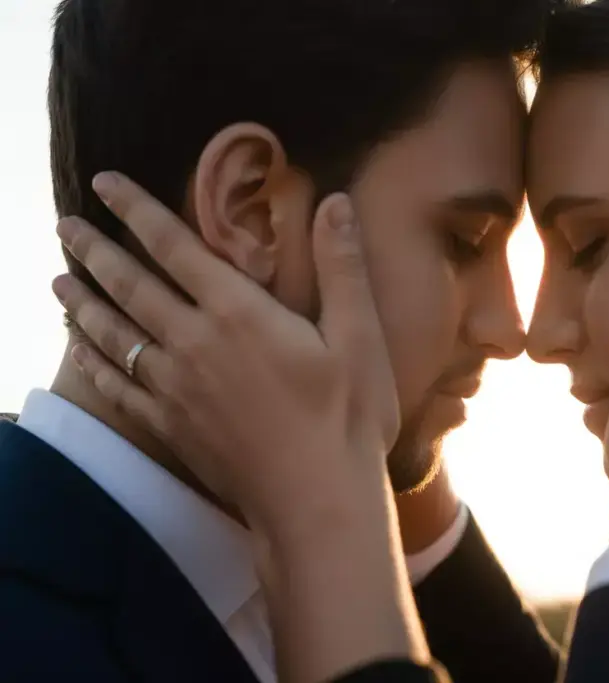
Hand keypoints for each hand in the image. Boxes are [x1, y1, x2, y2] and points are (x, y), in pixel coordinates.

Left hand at [53, 173, 423, 681]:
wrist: (317, 500)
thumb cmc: (347, 417)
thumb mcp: (359, 337)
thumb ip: (342, 267)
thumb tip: (335, 201)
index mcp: (239, 312)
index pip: (174, 246)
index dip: (136, 209)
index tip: (104, 182)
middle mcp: (194, 342)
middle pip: (130, 285)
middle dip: (94, 250)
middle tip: (63, 224)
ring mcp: (175, 388)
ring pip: (113, 334)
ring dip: (82, 302)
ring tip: (56, 279)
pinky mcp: (170, 426)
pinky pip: (117, 387)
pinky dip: (92, 363)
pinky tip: (78, 352)